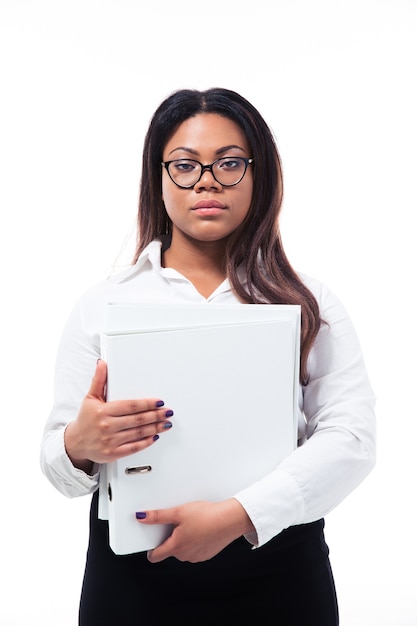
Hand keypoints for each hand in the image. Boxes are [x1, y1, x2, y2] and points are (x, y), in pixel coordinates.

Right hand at [64, 359, 173, 471]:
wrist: (75, 443)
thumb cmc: (85, 419)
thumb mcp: (90, 397)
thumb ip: (99, 380)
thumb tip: (102, 363)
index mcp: (103, 411)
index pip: (130, 406)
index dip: (147, 404)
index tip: (159, 402)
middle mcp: (106, 426)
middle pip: (137, 419)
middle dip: (155, 415)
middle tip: (167, 412)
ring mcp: (110, 441)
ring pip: (138, 433)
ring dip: (155, 428)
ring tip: (166, 423)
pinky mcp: (113, 453)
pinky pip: (133, 447)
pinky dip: (146, 442)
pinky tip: (154, 436)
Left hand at [136, 499, 255, 562]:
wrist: (230, 520)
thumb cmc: (207, 516)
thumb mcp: (178, 512)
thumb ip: (158, 516)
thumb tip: (141, 517)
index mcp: (176, 547)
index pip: (155, 556)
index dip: (150, 547)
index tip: (151, 538)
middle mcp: (185, 556)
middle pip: (169, 549)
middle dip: (169, 537)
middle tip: (176, 522)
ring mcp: (196, 557)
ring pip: (182, 550)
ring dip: (182, 539)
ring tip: (190, 523)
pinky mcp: (206, 554)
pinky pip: (194, 549)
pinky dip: (194, 541)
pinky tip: (200, 528)